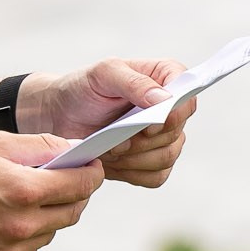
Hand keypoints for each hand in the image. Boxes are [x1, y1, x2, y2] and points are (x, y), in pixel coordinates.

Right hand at [0, 132, 104, 250]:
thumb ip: (40, 146)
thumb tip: (75, 152)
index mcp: (22, 191)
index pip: (82, 185)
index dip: (90, 173)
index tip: (89, 168)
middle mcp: (20, 227)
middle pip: (73, 212)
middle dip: (72, 194)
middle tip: (55, 181)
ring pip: (51, 233)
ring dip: (46, 216)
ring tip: (16, 201)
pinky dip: (24, 239)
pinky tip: (0, 223)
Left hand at [19, 56, 196, 191]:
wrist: (61, 116)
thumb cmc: (84, 88)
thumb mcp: (103, 74)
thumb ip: (135, 82)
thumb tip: (165, 99)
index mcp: (167, 77)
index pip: (188, 97)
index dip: (173, 114)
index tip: (148, 123)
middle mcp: (171, 109)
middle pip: (176, 134)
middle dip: (143, 140)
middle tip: (114, 137)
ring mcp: (164, 138)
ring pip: (167, 158)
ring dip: (135, 158)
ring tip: (109, 147)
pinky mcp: (152, 162)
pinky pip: (155, 176)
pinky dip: (132, 172)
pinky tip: (112, 161)